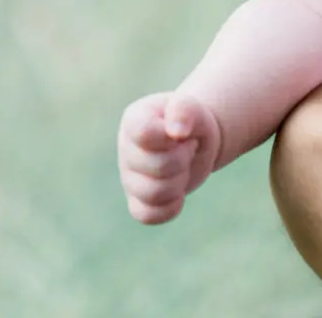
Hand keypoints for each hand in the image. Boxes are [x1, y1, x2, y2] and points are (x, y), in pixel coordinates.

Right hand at [118, 92, 221, 224]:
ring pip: (154, 194)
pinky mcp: (136, 201)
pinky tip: (178, 191)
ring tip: (182, 167)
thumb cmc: (191, 120)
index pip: (145, 134)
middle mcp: (126, 149)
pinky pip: (148, 215)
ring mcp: (129, 178)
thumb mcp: (193, 107)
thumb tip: (177, 132)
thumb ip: (184, 109)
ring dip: (179, 182)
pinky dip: (170, 206)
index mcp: (134, 120)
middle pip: (159, 167)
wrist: (196, 140)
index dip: (170, 138)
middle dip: (183, 159)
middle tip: (187, 148)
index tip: (181, 133)